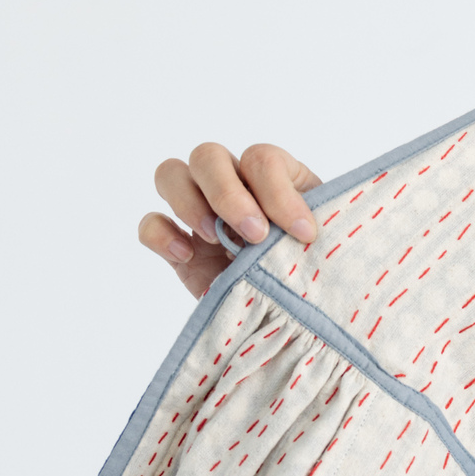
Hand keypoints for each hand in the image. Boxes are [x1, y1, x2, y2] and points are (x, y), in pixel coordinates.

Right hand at [139, 142, 320, 299]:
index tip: (304, 234)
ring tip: (216, 239)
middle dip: (228, 194)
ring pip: (171, 174)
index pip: (261, 160)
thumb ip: (313, 234)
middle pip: (208, 156)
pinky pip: (151, 223)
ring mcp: (200, 213)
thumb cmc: (315, 276)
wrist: (294, 319)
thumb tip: (310, 234)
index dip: (279, 192)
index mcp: (274, 177)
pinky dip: (160, 234)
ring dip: (189, 202)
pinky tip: (185, 255)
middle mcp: (233, 186)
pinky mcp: (178, 247)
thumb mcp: (323, 250)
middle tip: (255, 235)